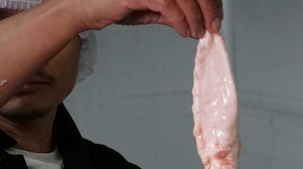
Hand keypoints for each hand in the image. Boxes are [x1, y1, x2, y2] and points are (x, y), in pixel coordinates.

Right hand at [76, 0, 222, 37]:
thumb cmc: (116, 5)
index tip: (216, 17)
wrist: (87, 8)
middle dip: (209, 8)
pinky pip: (169, 6)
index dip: (211, 1)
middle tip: (212, 27)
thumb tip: (196, 22)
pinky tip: (184, 31)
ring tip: (197, 32)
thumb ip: (174, 12)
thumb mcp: (153, 9)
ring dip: (196, 18)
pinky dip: (181, 21)